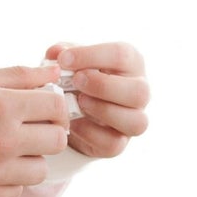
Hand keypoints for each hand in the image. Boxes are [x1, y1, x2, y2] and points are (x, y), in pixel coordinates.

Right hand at [0, 63, 70, 196]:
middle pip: (57, 141)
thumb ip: (20, 76)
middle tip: (30, 127)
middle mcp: (2, 141)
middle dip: (48, 131)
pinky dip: (11, 179)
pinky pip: (17, 190)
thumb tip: (55, 75)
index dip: (54, 106)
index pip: (57, 109)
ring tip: (10, 148)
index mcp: (2, 107)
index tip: (43, 107)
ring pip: (40, 171)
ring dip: (31, 158)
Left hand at [47, 40, 149, 160]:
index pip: (122, 55)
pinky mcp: (120, 143)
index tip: (64, 59)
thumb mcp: (70, 59)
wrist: (72, 106)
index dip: (92, 56)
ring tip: (78, 102)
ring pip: (136, 122)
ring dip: (104, 111)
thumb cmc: (77, 76)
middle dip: (104, 86)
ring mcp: (133, 119)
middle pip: (140, 92)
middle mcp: (139, 92)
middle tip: (76, 81)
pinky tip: (73, 122)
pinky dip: (90, 133)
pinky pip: (113, 143)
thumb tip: (56, 52)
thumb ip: (63, 52)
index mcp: (131, 63)